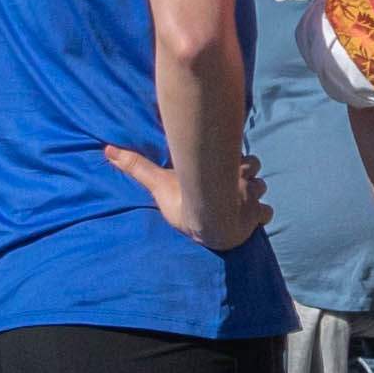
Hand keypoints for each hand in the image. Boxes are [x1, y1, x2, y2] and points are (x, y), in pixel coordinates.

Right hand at [110, 135, 262, 248]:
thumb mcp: (158, 183)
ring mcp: (251, 195)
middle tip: (233, 184)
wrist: (208, 222)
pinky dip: (262, 216)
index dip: (233, 159)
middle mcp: (241, 177)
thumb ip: (136, 166)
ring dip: (254, 193)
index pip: (234, 153)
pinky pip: (266, 214)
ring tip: (242, 201)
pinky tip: (255, 220)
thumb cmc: (184, 201)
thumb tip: (107, 150)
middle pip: (254, 167)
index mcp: (222, 166)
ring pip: (261, 187)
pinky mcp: (256, 216)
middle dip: (245, 174)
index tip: (227, 164)